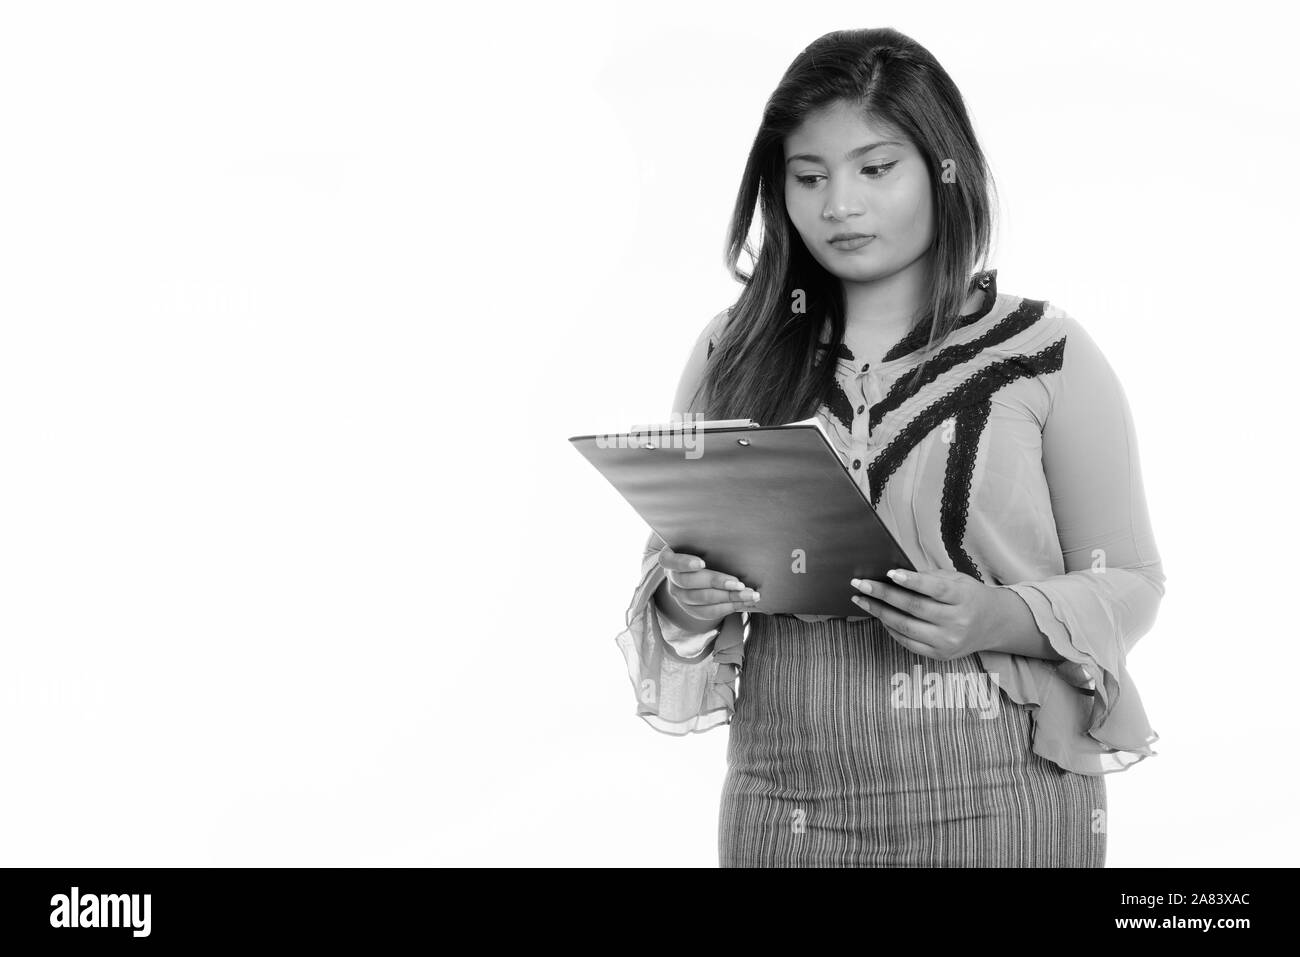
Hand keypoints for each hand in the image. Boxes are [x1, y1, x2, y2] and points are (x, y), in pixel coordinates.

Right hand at [656, 545, 761, 625]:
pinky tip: (744, 603)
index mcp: (670, 559)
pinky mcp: (691, 609)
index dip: (685, 563)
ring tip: (749, 594)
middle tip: (738, 583)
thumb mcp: (702, 544)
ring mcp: (680, 596)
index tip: (702, 563)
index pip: (670, 561)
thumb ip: (709, 543)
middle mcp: (672, 579)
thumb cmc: (704, 551)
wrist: (701, 572)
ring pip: (701, 599)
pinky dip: (728, 607)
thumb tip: (735, 536)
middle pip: (689, 582)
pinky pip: (708, 612)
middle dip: (716, 582)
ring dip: (728, 597)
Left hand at [849, 567, 1005, 660]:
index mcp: (964, 599)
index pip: (936, 589)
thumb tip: (894, 575)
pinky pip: (907, 642)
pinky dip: (889, 628)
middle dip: (883, 594)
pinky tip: (878, 615)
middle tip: (860, 583)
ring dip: (879, 612)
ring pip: (906, 627)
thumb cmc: (969, 596)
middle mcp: (958, 623)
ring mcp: (948, 642)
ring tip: (861, 598)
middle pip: (914, 608)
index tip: (890, 572)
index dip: (912, 581)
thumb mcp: (958, 580)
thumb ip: (930, 578)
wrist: (992, 625)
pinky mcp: (940, 656)